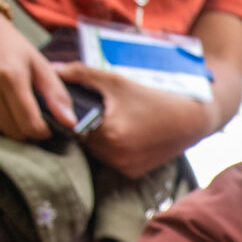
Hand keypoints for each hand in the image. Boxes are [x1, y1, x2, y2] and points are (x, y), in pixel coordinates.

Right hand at [0, 8, 68, 140]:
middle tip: (24, 117)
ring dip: (1, 126)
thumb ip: (56, 94)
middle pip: (10, 131)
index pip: (30, 125)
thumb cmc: (9, 45)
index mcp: (11, 76)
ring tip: (4, 108)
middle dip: (22, 130)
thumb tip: (71, 124)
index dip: (41, 132)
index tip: (43, 126)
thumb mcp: (38, 63)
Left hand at [68, 64, 219, 179]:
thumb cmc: (152, 95)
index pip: (72, 124)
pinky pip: (111, 160)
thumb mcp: (115, 80)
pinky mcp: (133, 173)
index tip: (77, 104)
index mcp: (109, 132)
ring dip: (97, 139)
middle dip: (85, 126)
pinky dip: (112, 148)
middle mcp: (115, 155)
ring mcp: (125, 166)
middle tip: (96, 111)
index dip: (72, 113)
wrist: (190, 118)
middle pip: (83, 140)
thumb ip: (80, 74)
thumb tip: (51, 68)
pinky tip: (123, 133)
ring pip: (96, 152)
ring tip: (110, 121)